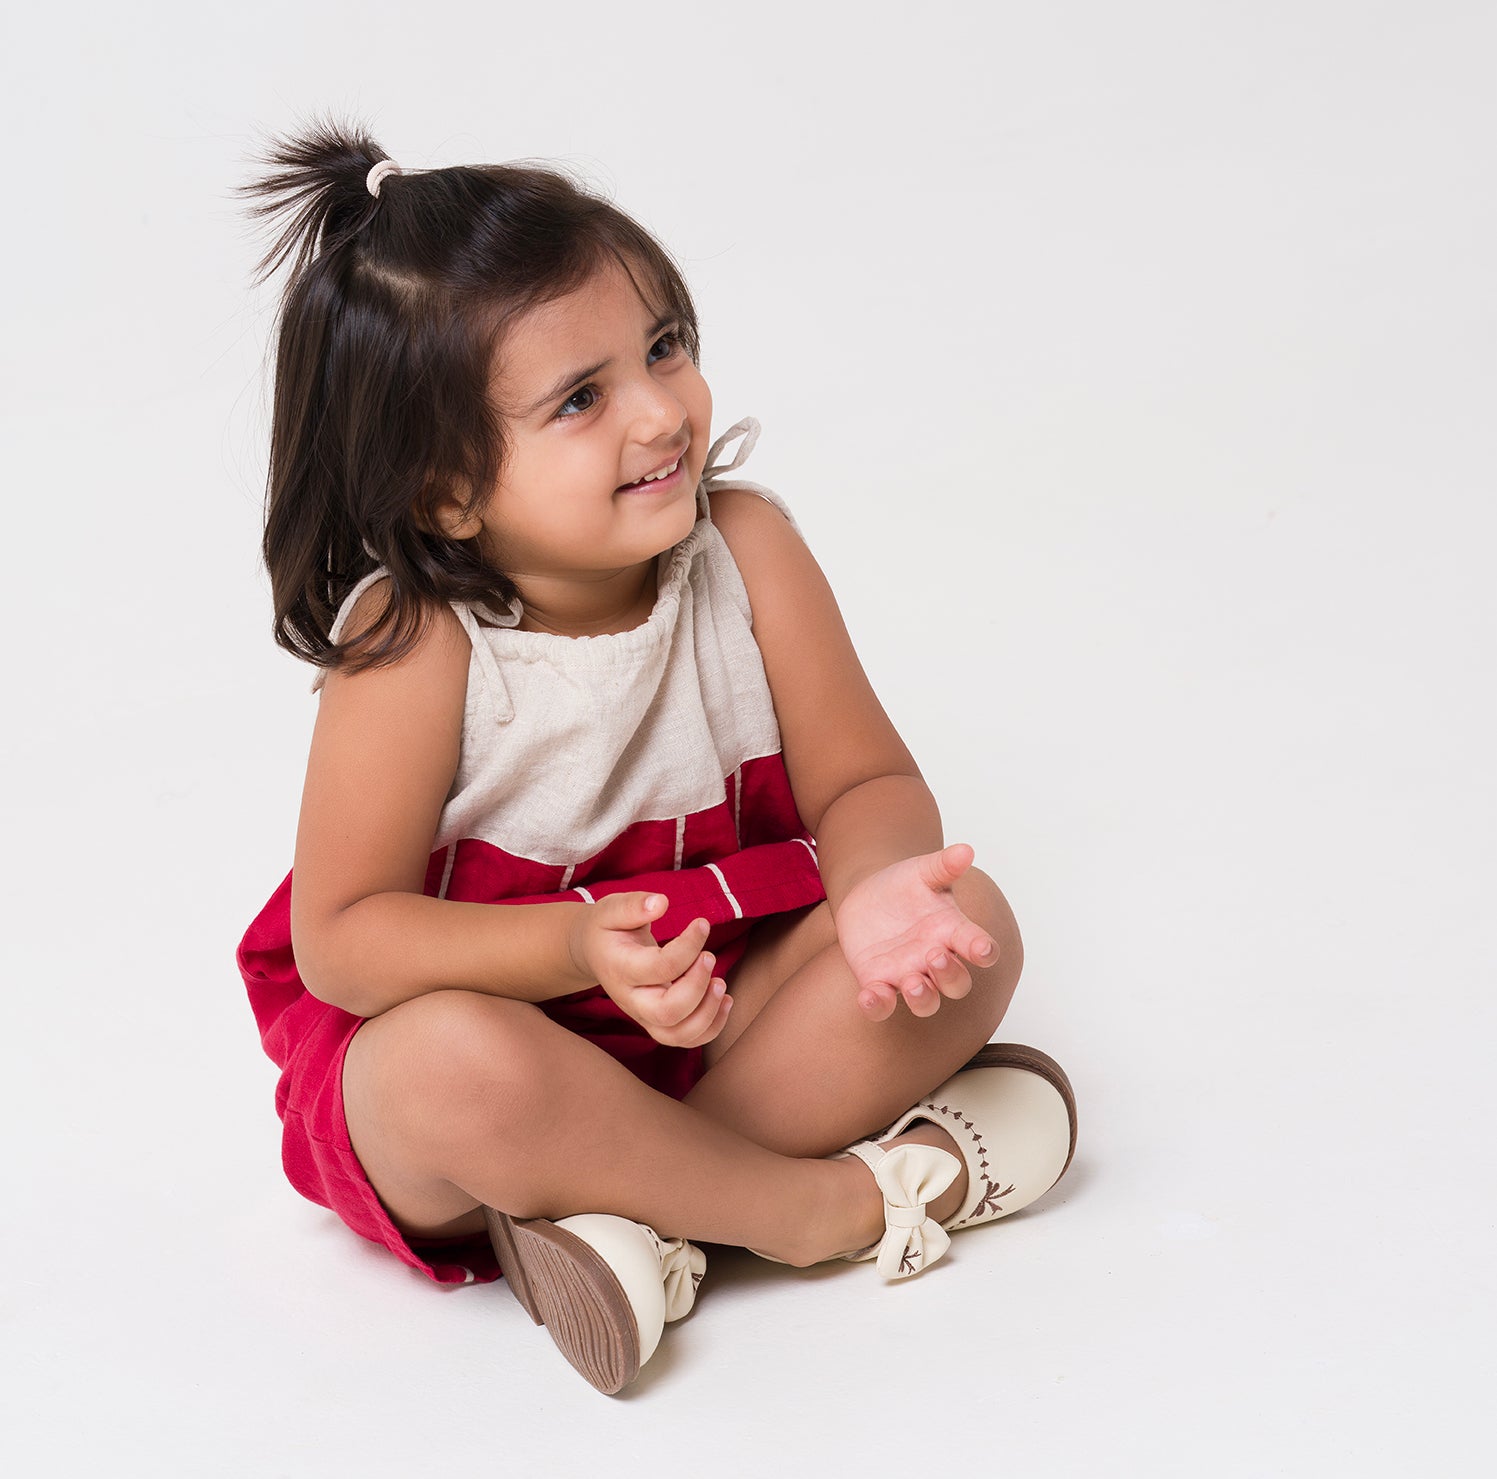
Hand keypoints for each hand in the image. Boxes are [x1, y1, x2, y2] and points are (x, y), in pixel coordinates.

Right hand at [566, 892, 731, 1047]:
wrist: (595, 952)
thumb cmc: (608, 927)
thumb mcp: (610, 909)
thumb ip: (633, 905)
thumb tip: (661, 902)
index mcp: (619, 968)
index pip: (660, 967)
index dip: (688, 946)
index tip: (702, 924)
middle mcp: (630, 999)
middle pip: (667, 1012)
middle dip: (697, 986)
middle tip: (710, 957)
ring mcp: (643, 1016)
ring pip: (678, 1035)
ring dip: (708, 1012)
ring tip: (720, 983)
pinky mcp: (658, 1022)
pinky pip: (686, 1039)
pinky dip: (711, 1027)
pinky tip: (724, 999)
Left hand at [834, 843, 998, 1020]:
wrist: (868, 895)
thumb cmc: (905, 885)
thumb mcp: (923, 871)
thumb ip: (943, 865)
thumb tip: (966, 850)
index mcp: (952, 932)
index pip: (977, 947)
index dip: (983, 951)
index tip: (983, 949)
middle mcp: (934, 959)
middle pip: (956, 983)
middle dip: (949, 975)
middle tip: (935, 956)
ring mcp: (907, 974)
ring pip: (925, 1002)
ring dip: (922, 998)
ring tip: (912, 983)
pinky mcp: (877, 981)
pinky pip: (881, 1005)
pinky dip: (877, 1006)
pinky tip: (869, 996)